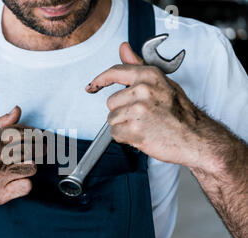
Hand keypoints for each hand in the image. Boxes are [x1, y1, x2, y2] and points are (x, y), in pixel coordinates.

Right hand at [0, 106, 36, 216]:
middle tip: (39, 148)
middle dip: (38, 147)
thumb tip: (17, 111)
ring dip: (31, 164)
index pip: (25, 133)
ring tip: (23, 162)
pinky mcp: (0, 196)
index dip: (34, 134)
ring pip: (32, 167)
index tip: (36, 136)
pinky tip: (16, 178)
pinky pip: (26, 187)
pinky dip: (24, 182)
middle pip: (32, 149)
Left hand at [86, 42, 212, 167]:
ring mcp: (138, 110)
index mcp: (149, 76)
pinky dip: (125, 138)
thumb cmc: (180, 113)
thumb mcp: (161, 83)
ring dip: (123, 125)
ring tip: (143, 126)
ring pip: (112, 119)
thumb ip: (137, 66)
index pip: (115, 72)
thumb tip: (123, 48)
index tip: (92, 86)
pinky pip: (115, 133)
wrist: (195, 138)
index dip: (99, 80)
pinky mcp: (134, 129)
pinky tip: (141, 135)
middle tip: (142, 116)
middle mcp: (142, 90)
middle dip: (121, 111)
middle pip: (111, 102)